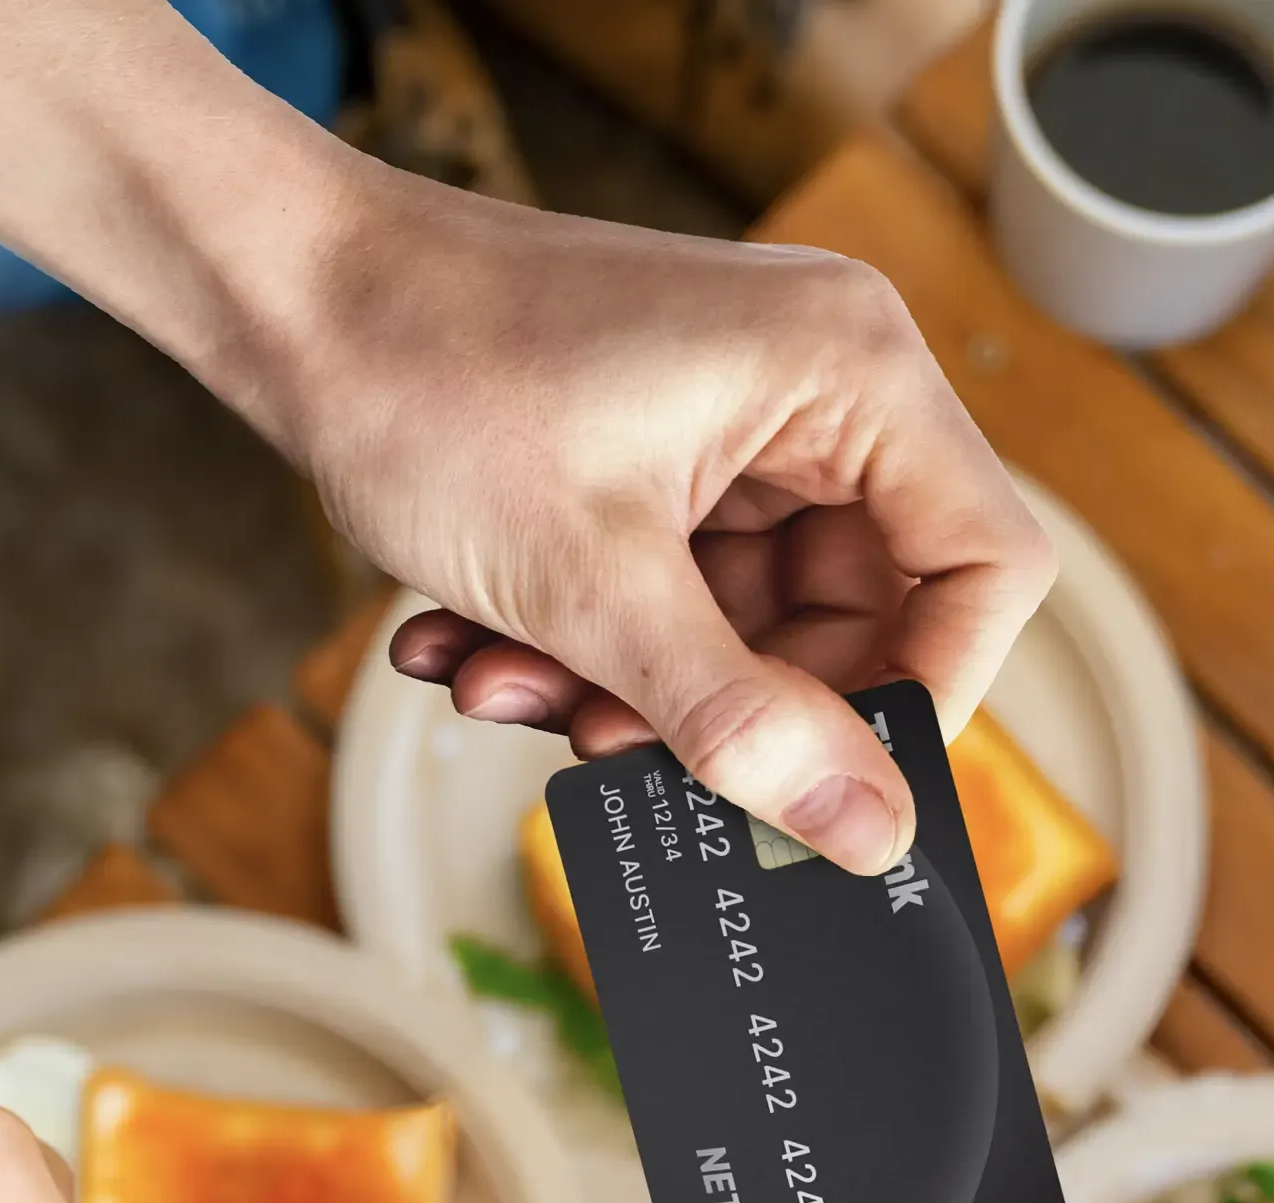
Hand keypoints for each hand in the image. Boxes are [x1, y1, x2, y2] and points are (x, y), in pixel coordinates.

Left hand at [307, 179, 1053, 874]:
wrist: (286, 294)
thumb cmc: (431, 377)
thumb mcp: (595, 591)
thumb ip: (742, 725)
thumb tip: (868, 836)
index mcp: (853, 375)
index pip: (987, 569)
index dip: (926, 700)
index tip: (833, 789)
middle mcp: (821, 388)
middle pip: (864, 619)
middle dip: (729, 709)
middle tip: (615, 748)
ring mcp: (742, 423)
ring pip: (751, 627)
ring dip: (630, 691)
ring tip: (508, 684)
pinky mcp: (668, 458)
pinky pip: (677, 595)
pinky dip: (588, 645)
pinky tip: (480, 648)